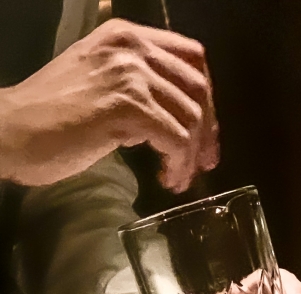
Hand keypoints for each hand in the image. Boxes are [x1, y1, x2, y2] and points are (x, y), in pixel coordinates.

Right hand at [0, 18, 218, 191]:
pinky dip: (179, 163)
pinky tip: (167, 178)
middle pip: (199, 88)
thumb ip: (140, 82)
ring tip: (179, 176)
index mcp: (127, 37)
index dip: (208, 95)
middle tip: (204, 161)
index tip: (206, 129)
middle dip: (208, 130)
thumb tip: (183, 111)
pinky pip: (176, 139)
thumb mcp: (100, 79)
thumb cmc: (52, 114)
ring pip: (192, 117)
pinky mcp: (128, 107)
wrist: (11, 131)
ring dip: (192, 155)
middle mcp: (133, 48)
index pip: (192, 57)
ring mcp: (131, 76)